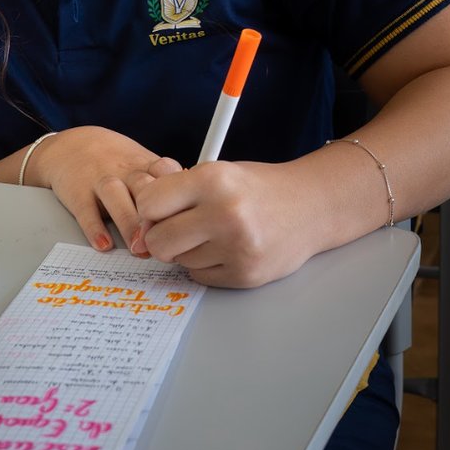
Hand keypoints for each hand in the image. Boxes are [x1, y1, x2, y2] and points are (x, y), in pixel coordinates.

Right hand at [25, 126, 176, 255]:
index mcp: (145, 164)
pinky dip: (94, 228)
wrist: (70, 144)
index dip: (179, 198)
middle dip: (156, 214)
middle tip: (166, 241)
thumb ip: (166, 183)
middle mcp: (124, 171)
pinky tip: (103, 244)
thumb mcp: (142, 162)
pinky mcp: (77, 192)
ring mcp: (99, 179)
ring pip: (115, 196)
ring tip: (138, 247)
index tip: (188, 221)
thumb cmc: (115, 159)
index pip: (167, 176)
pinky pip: (85, 210)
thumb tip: (198, 202)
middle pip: (144, 188)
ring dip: (128, 222)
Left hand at [131, 161, 318, 287]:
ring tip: (216, 233)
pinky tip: (228, 248)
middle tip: (179, 228)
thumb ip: (176, 190)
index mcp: (214, 180)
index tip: (159, 209)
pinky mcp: (245, 274)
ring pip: (179, 261)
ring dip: (189, 250)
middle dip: (161, 237)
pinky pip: (200, 277)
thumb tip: (137, 218)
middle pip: (157, 241)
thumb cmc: (260, 188)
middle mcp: (225, 213)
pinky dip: (207, 264)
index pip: (149, 204)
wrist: (312, 206)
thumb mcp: (219, 172)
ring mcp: (236, 247)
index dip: (149, 209)